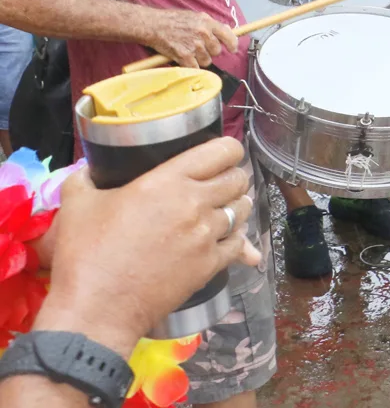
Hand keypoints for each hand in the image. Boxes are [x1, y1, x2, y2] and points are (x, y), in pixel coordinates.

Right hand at [32, 138, 258, 356]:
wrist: (96, 310)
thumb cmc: (85, 254)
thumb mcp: (76, 205)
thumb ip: (86, 178)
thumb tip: (90, 170)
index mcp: (168, 181)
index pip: (222, 151)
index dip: (228, 150)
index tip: (222, 155)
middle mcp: (195, 204)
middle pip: (238, 179)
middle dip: (232, 178)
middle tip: (219, 184)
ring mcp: (207, 236)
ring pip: (242, 210)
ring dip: (235, 206)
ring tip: (222, 209)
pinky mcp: (211, 265)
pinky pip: (240, 243)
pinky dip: (237, 239)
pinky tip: (227, 239)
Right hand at [148, 10, 238, 67]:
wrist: (153, 25)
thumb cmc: (172, 20)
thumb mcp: (195, 16)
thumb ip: (211, 24)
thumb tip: (226, 30)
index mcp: (207, 22)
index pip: (228, 35)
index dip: (232, 44)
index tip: (233, 49)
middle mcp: (203, 34)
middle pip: (217, 51)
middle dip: (210, 51)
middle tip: (199, 47)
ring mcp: (194, 46)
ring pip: (207, 61)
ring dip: (200, 59)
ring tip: (189, 51)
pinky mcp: (185, 56)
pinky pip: (195, 67)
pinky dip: (191, 66)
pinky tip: (185, 59)